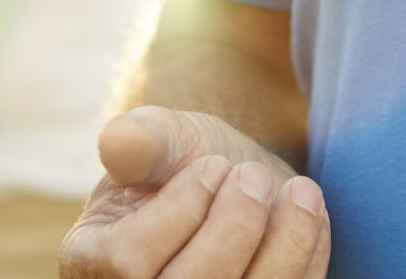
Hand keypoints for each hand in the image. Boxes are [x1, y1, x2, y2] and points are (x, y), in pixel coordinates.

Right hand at [60, 106, 329, 278]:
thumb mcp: (160, 140)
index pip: (128, 261)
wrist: (229, 192)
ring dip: (285, 245)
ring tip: (300, 191)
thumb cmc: (181, 164)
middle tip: (253, 175)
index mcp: (93, 266)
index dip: (180, 210)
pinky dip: (308, 260)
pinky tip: (312, 217)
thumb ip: (141, 141)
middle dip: (235, 227)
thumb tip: (119, 140)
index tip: (214, 166)